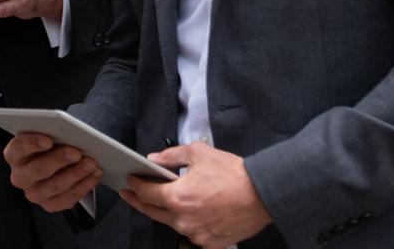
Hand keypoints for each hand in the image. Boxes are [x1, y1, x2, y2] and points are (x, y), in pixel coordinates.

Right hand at [4, 132, 101, 212]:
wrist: (56, 167)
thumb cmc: (50, 149)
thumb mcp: (46, 137)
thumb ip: (51, 134)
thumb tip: (67, 134)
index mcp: (14, 155)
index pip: (18, 148)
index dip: (32, 144)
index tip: (48, 140)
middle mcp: (20, 176)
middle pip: (38, 169)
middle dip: (60, 160)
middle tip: (77, 152)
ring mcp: (34, 193)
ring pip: (56, 185)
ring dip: (77, 173)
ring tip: (91, 163)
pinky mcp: (49, 205)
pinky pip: (67, 198)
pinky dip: (83, 186)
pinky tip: (93, 175)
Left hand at [120, 142, 272, 247]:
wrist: (264, 194)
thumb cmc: (235, 174)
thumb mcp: (199, 153)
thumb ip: (171, 156)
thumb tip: (154, 159)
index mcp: (178, 198)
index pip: (145, 193)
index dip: (135, 185)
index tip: (131, 180)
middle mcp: (184, 220)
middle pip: (152, 212)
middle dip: (138, 201)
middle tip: (129, 194)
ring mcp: (197, 234)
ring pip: (172, 223)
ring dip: (167, 211)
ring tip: (167, 200)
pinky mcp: (210, 242)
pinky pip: (192, 233)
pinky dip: (189, 222)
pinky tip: (193, 212)